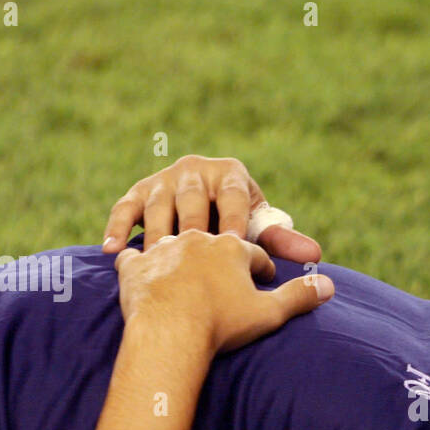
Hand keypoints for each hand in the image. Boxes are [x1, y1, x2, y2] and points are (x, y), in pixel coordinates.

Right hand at [102, 154, 321, 263]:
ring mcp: (164, 179)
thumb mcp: (258, 232)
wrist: (205, 218)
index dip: (233, 222)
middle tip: (190, 257)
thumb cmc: (238, 229)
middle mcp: (195, 169)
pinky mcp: (138, 192)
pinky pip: (125, 208)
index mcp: (230, 173)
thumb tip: (317, 255)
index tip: (233, 249)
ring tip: (155, 260)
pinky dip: (117, 228)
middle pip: (193, 199)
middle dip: (192, 228)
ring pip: (158, 205)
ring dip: (156, 232)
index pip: (233, 196)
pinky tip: (112, 252)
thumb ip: (282, 241)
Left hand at [114, 230, 332, 354]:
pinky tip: (141, 273)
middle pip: (213, 243)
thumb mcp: (270, 312)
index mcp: (232, 247)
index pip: (253, 255)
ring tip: (182, 275)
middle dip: (220, 258)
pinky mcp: (135, 267)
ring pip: (172, 244)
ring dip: (178, 256)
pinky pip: (134, 259)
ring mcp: (163, 249)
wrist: (169, 333)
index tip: (261, 283)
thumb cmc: (222, 324)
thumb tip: (330, 285)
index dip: (260, 270)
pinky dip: (138, 265)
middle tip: (222, 279)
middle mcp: (197, 238)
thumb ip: (299, 296)